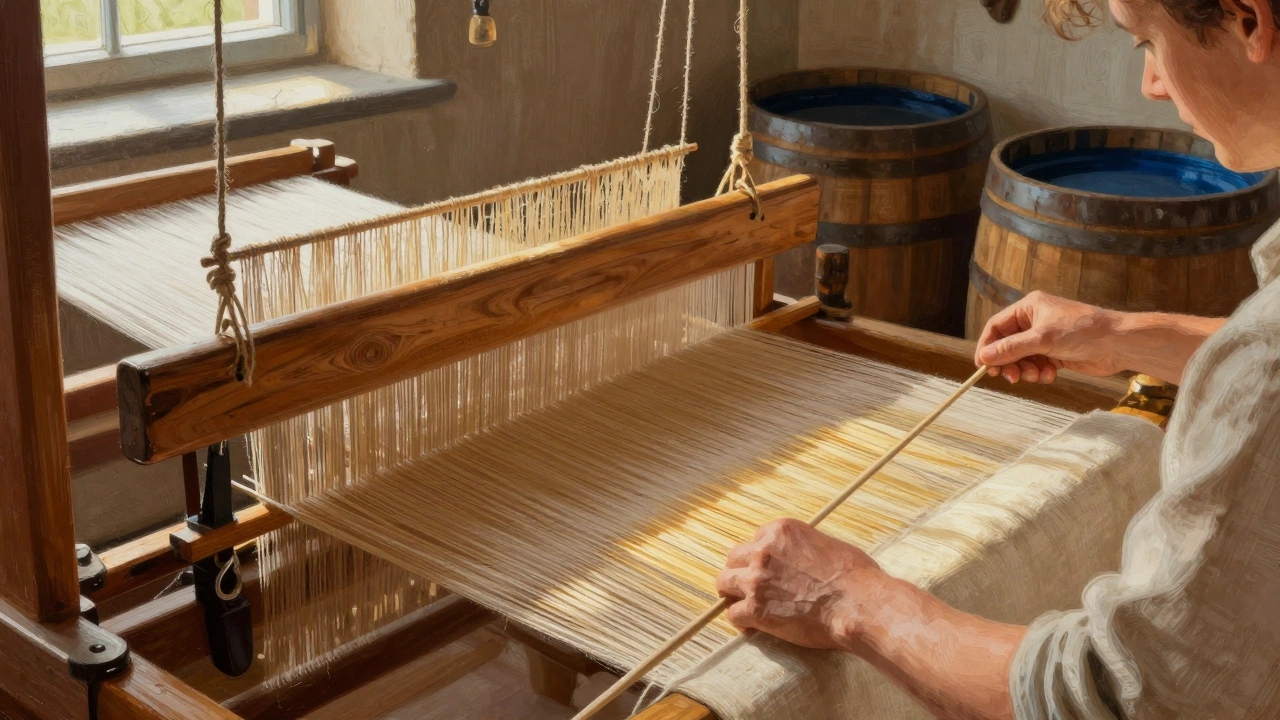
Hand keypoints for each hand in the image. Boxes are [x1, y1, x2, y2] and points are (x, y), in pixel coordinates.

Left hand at [715, 519, 881, 650]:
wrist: (858, 604)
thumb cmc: (854, 576)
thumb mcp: (827, 545)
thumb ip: (803, 548)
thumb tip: (802, 558)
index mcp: (780, 532)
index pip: (756, 539)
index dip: (761, 556)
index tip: (768, 568)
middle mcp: (763, 551)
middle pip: (735, 558)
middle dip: (741, 571)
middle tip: (750, 585)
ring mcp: (756, 580)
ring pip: (725, 582)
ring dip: (733, 593)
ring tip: (742, 603)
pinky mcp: (756, 609)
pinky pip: (733, 614)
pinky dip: (740, 620)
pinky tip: (751, 625)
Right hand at [975, 291, 1123, 382]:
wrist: (1118, 343)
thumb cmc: (1083, 332)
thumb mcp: (1042, 339)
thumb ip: (1011, 349)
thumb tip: (984, 357)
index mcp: (1029, 308)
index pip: (997, 326)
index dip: (987, 346)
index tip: (983, 366)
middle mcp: (1035, 321)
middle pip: (1008, 344)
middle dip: (1009, 362)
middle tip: (1011, 378)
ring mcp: (1046, 337)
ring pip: (1022, 357)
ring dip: (1026, 369)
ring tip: (1037, 375)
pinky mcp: (1056, 352)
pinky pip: (1037, 364)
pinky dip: (1040, 372)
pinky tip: (1051, 374)